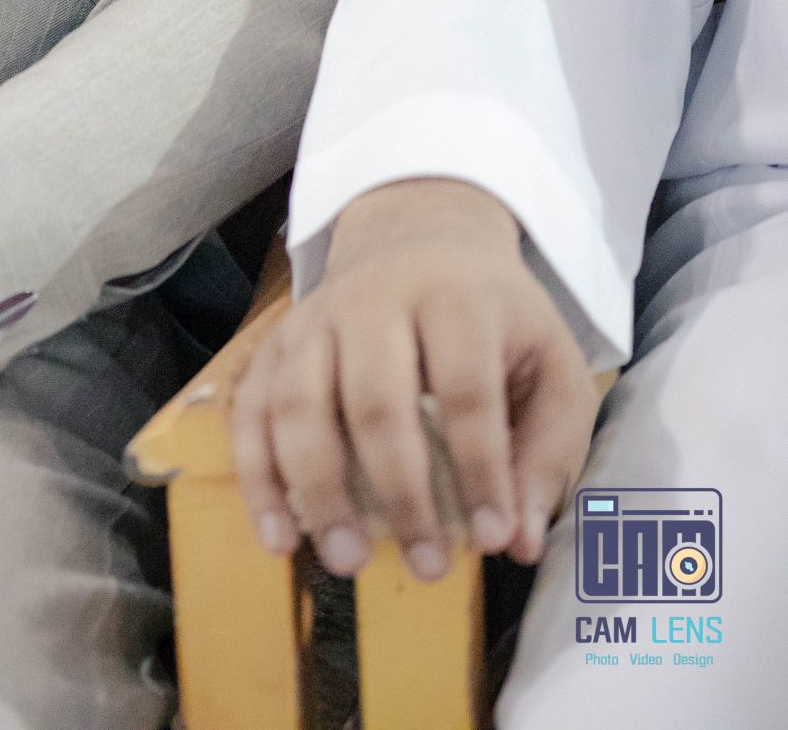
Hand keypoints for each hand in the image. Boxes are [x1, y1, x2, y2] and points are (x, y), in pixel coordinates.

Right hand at [232, 179, 597, 581]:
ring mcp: (315, 318)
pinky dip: (258, 477)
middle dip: (400, 494)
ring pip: (299, 404)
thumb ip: (548, 449)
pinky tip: (279, 536)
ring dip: (319, 492)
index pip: (465, 388)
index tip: (493, 538)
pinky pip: (252, 408)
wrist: (417, 234)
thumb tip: (520, 542)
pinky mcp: (276, 340)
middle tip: (428, 568)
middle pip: (375, 399)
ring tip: (347, 562)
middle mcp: (375, 299)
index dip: (480, 468)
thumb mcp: (550, 364)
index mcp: (456, 298)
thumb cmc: (492, 318)